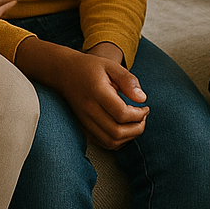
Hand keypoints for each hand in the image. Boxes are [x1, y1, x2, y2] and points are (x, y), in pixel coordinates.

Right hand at [15, 38, 147, 149]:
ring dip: (128, 137)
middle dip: (137, 128)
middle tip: (143, 117)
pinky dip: (117, 141)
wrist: (64, 72)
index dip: (139, 114)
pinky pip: (102, 143)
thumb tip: (142, 98)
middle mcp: (89, 109)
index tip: (145, 107)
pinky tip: (123, 129)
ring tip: (135, 123)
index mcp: (97, 92)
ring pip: (111, 141)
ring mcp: (84, 121)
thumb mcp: (110, 65)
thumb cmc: (90, 68)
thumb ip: (127, 80)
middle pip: (117, 132)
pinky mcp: (83, 127)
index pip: (122, 113)